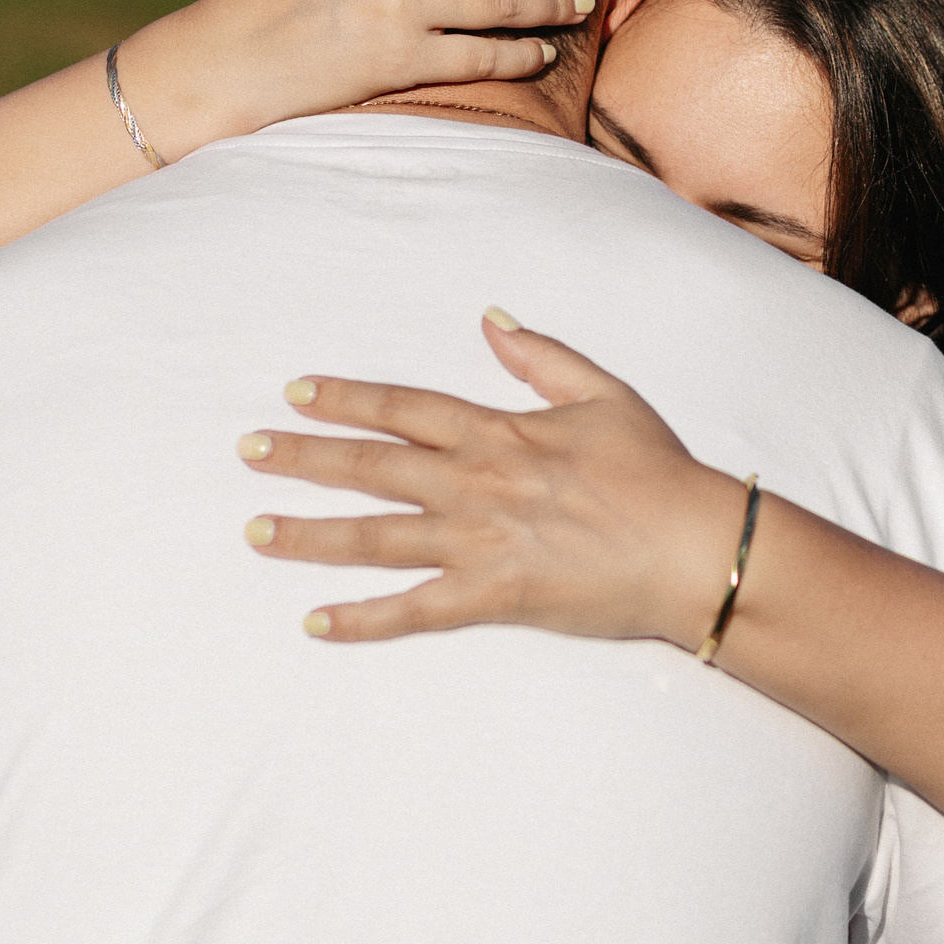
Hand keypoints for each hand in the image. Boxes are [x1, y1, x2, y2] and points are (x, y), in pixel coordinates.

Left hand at [238, 313, 750, 645]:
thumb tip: (490, 319)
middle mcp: (475, 483)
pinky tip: (314, 624)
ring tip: (255, 532)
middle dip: (304, 457)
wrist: (694, 547)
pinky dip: (361, 621)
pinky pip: (413, 611)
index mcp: (499, 432)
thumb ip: (541, 356)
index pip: (404, 408)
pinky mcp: (492, 597)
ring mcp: (478, 542)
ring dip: (310, 535)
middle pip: (371, 466)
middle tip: (248, 452)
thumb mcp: (604, 393)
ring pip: (375, 537)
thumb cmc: (658, 471)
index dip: (346, 399)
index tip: (295, 393)